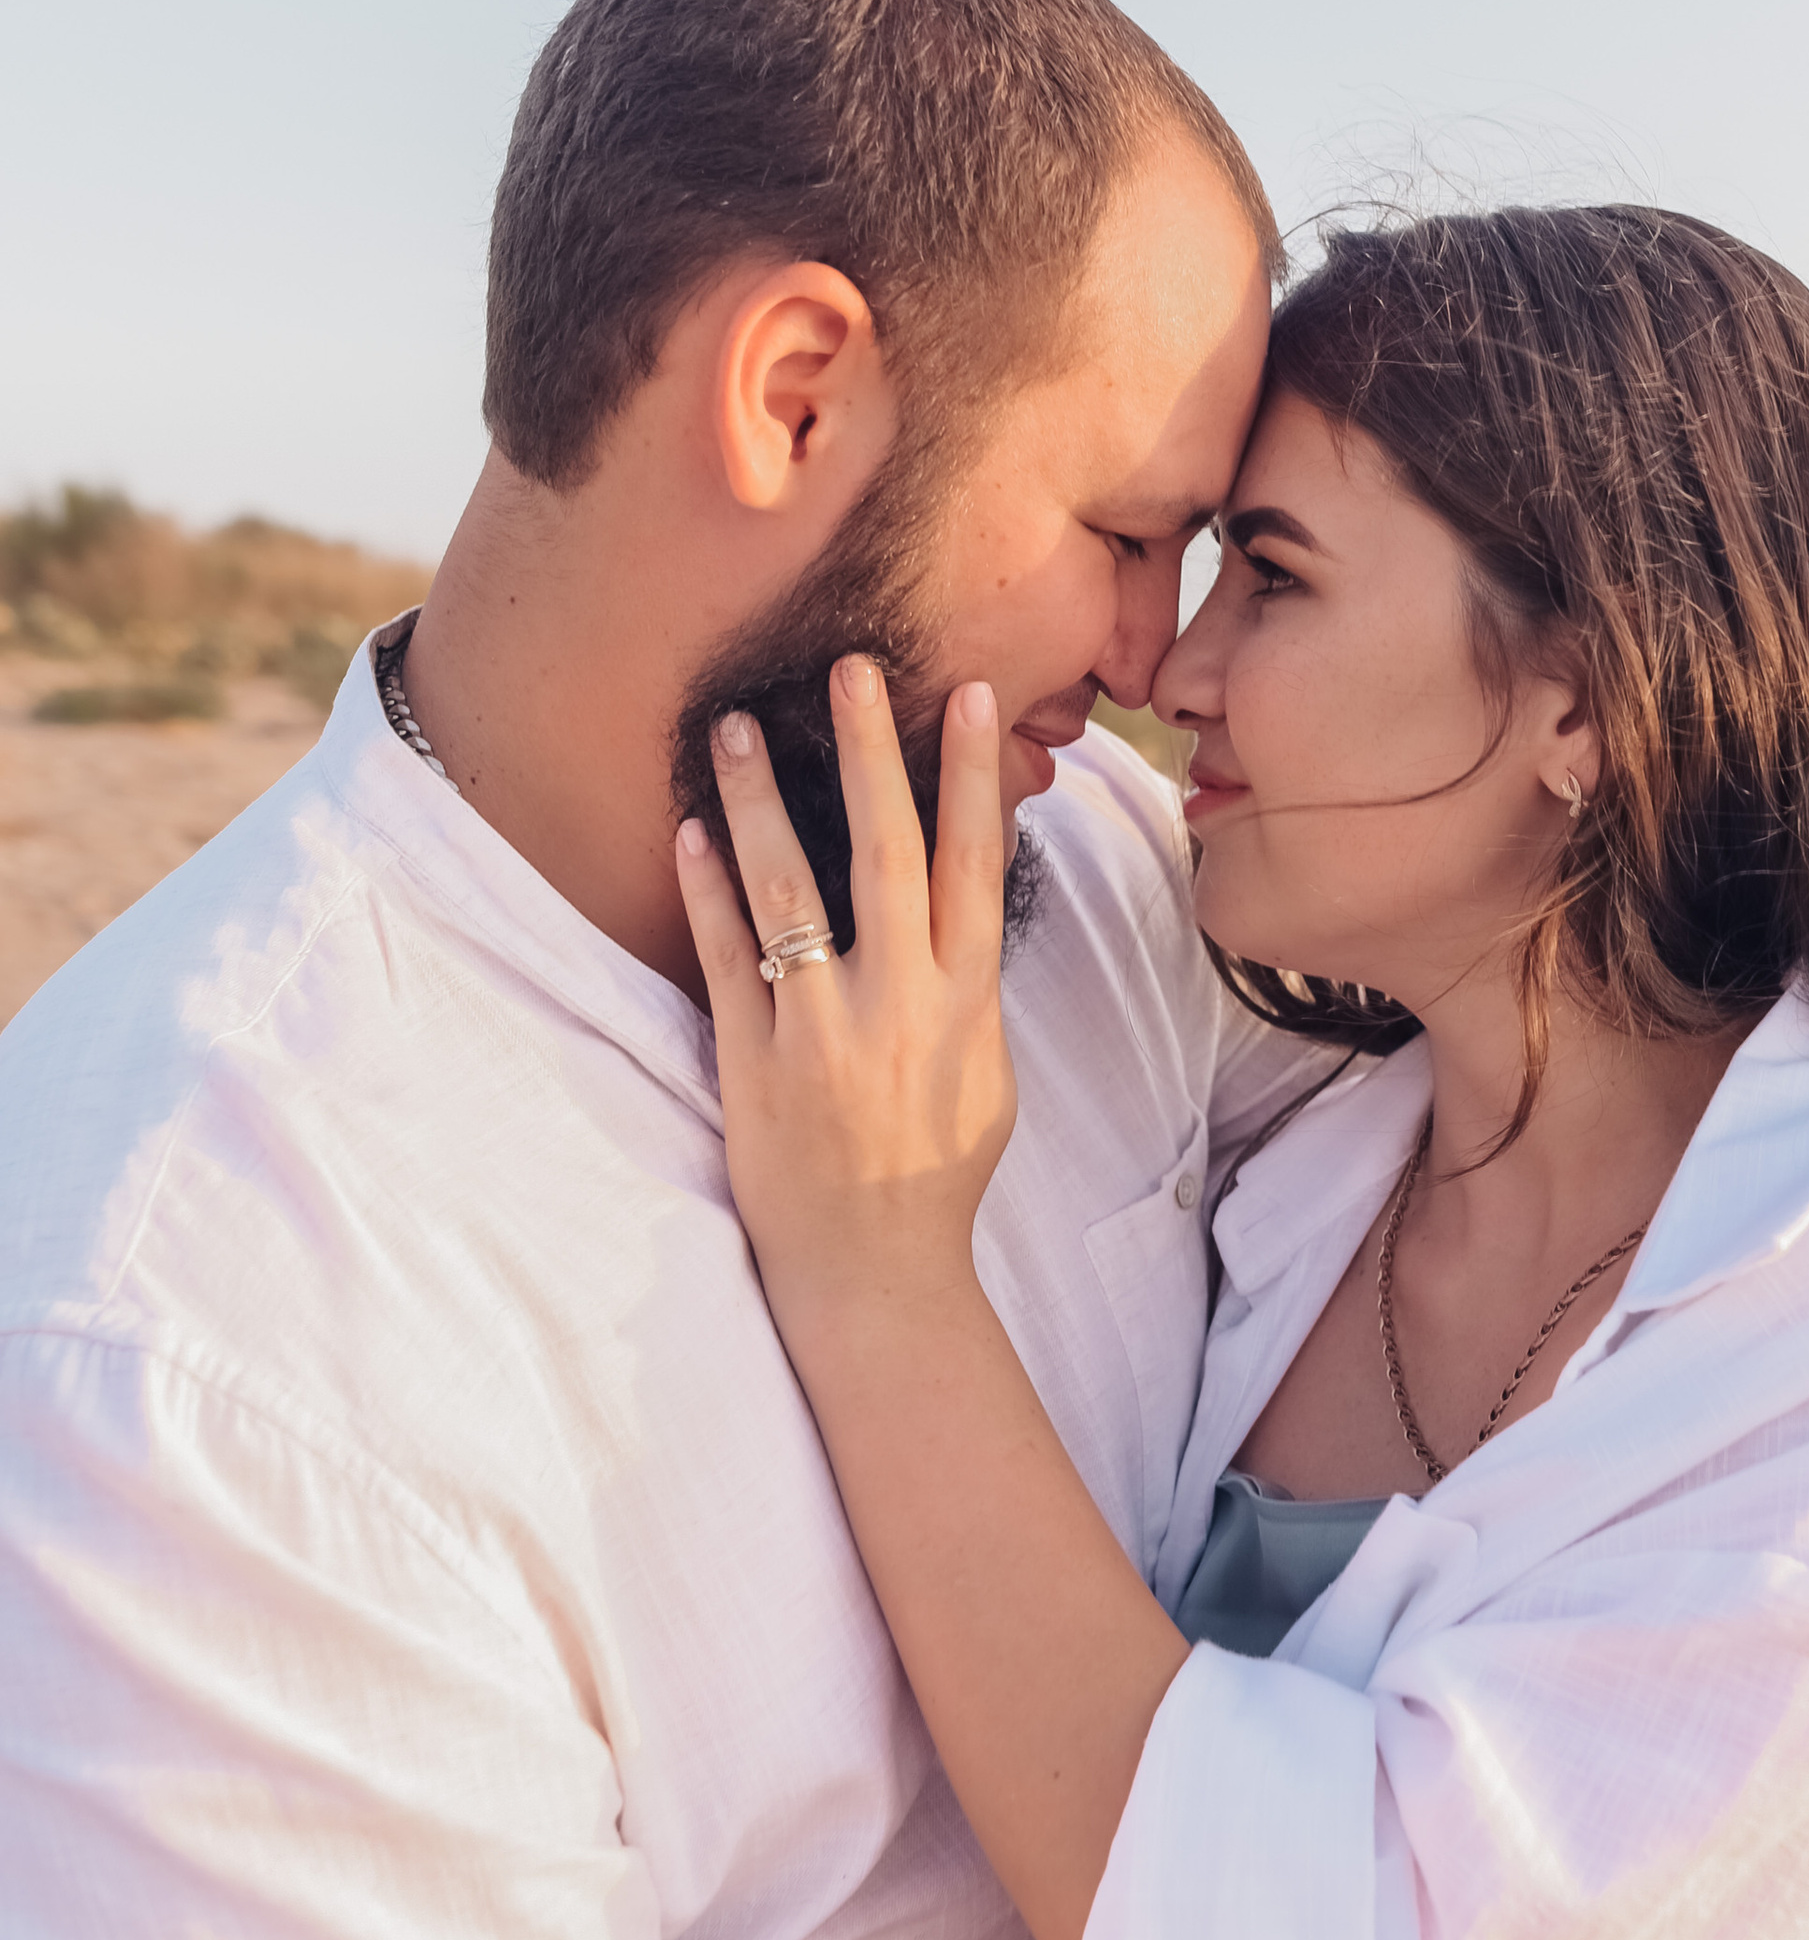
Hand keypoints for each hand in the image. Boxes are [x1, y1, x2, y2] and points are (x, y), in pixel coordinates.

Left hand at [676, 663, 1016, 1348]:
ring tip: (738, 727)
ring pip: (790, 890)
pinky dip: (706, 891)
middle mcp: (899, 1002)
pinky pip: (725, 957)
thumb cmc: (938, 1171)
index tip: (968, 696)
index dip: (972, 775)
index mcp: (966, 1000)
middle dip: (870, 754)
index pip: (975, 863)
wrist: (876, 1271)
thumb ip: (970, 988)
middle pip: (887, 852)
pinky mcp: (753, 1060)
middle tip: (849, 669)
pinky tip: (690, 831)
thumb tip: (964, 909)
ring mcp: (821, 1029)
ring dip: (762, 802)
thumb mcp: (987, 1072)